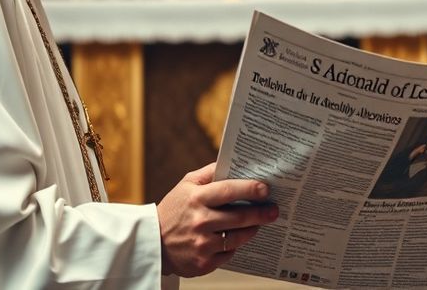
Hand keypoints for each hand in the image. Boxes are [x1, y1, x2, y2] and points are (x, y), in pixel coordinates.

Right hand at [156, 162, 278, 276]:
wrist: (152, 242)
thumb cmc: (173, 210)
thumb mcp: (186, 185)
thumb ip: (209, 173)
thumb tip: (234, 162)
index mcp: (196, 198)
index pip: (229, 191)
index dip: (250, 189)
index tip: (266, 189)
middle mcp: (200, 221)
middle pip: (239, 217)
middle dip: (261, 213)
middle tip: (274, 210)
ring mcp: (202, 244)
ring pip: (238, 237)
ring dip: (252, 230)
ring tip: (258, 224)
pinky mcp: (204, 263)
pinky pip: (229, 253)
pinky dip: (234, 245)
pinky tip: (235, 238)